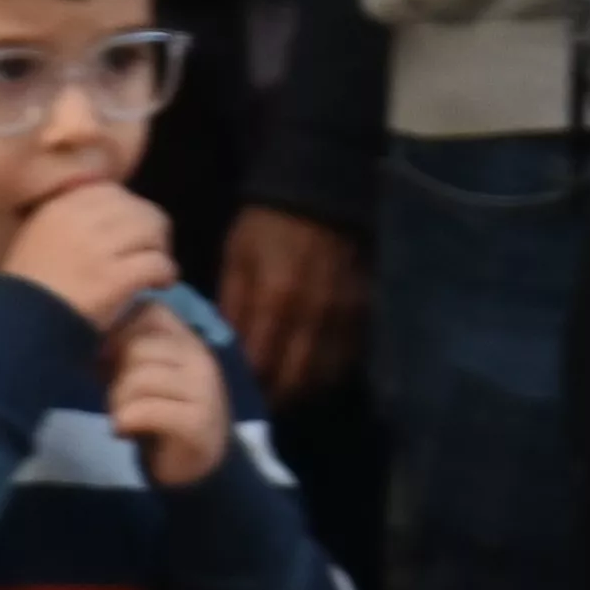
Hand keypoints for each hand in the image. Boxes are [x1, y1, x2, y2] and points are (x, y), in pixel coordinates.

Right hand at [7, 182, 179, 332]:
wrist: (24, 331)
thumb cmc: (29, 291)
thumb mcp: (37, 239)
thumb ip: (68, 221)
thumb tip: (109, 212)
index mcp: (61, 206)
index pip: (111, 192)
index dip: (129, 211)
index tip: (131, 232)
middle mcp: (81, 219)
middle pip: (137, 208)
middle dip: (152, 229)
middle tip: (153, 251)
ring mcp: (100, 248)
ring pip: (152, 231)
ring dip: (161, 249)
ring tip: (157, 269)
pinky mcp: (116, 277)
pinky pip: (158, 263)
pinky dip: (166, 273)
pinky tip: (161, 284)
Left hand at [107, 310, 231, 486]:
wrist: (197, 470)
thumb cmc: (163, 419)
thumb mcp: (143, 376)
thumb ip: (127, 351)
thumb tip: (92, 335)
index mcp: (188, 340)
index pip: (148, 311)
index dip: (119, 332)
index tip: (109, 362)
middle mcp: (200, 358)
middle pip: (137, 346)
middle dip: (115, 375)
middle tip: (116, 400)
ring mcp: (203, 390)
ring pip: (139, 378)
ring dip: (117, 402)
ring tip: (121, 418)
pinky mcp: (196, 422)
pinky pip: (145, 410)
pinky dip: (125, 422)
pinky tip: (126, 432)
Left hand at [219, 205, 368, 396]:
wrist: (319, 190)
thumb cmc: (268, 224)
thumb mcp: (237, 257)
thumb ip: (232, 306)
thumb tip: (226, 352)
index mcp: (277, 298)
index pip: (260, 363)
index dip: (247, 384)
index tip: (236, 393)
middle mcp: (314, 313)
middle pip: (294, 379)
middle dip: (275, 395)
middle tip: (260, 398)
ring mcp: (343, 314)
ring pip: (323, 376)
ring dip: (302, 389)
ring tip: (285, 390)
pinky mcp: (363, 311)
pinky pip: (346, 359)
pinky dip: (327, 373)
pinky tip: (312, 372)